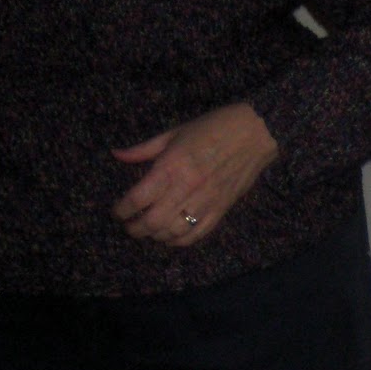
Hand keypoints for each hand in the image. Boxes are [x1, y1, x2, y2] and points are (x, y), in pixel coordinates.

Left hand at [111, 102, 278, 246]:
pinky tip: (170, 238)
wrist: (253, 134)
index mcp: (171, 166)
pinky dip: (179, 241)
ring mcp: (205, 202)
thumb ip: (143, 149)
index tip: (117, 212)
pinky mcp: (220, 210)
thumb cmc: (212, 128)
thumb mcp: (173, 133)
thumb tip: (117, 154)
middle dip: (135, 229)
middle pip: (152, 221)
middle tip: (129, 227)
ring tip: (148, 232)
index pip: (138, 198)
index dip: (122, 210)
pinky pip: (196, 235)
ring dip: (156, 236)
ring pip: (172, 232)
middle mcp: (186, 187)